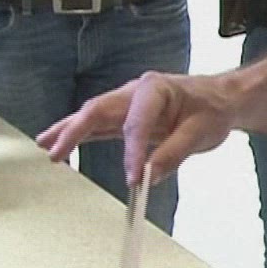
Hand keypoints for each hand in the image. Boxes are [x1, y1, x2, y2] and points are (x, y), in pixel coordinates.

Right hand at [36, 71, 239, 186]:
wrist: (221, 99)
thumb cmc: (212, 110)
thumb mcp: (201, 133)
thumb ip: (173, 153)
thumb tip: (148, 176)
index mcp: (154, 89)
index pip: (136, 123)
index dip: (132, 152)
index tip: (133, 179)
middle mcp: (135, 92)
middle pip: (98, 109)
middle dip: (74, 130)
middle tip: (55, 153)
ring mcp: (128, 103)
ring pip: (92, 116)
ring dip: (68, 131)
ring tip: (45, 145)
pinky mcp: (127, 117)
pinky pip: (99, 125)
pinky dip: (80, 135)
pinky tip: (61, 145)